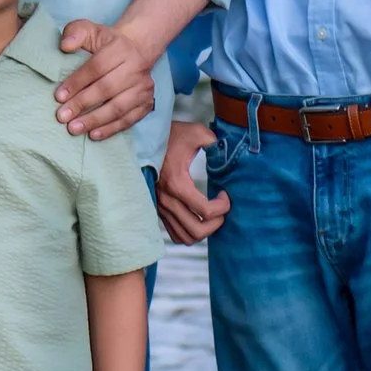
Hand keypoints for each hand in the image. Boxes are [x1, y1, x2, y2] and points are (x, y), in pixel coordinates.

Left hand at [55, 20, 160, 139]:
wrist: (138, 48)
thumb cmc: (107, 42)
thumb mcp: (89, 29)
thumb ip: (75, 33)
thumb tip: (65, 46)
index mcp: (120, 49)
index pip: (96, 68)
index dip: (77, 83)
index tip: (58, 96)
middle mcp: (136, 68)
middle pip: (106, 89)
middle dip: (82, 104)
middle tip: (62, 117)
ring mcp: (144, 87)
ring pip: (118, 107)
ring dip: (95, 120)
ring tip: (74, 128)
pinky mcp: (147, 102)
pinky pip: (129, 119)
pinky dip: (111, 129)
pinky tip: (94, 134)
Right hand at [156, 118, 228, 243]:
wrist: (144, 137)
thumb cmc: (170, 135)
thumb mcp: (196, 133)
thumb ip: (215, 143)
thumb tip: (227, 151)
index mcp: (177, 184)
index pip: (206, 211)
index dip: (223, 206)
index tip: (225, 194)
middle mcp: (167, 200)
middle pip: (197, 231)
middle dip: (216, 224)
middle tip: (221, 209)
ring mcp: (161, 206)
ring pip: (184, 236)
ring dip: (202, 231)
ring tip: (210, 216)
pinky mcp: (158, 208)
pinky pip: (174, 232)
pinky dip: (188, 232)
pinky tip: (196, 218)